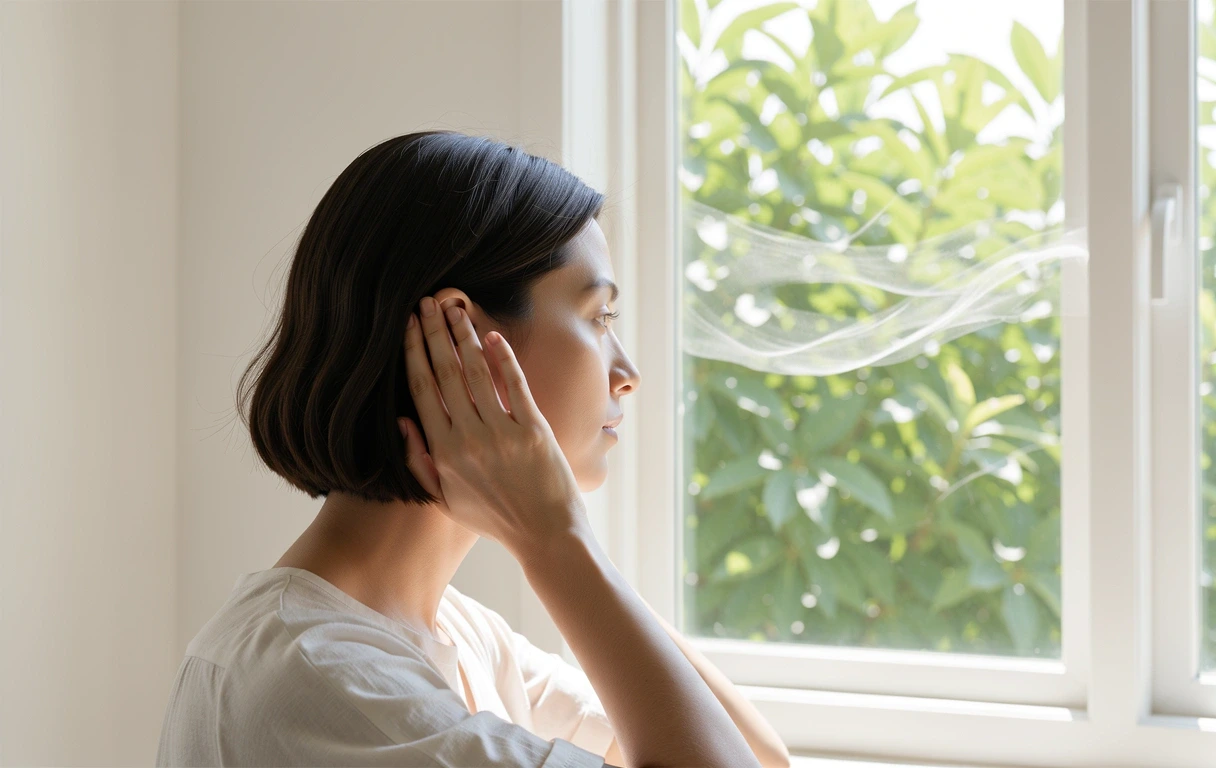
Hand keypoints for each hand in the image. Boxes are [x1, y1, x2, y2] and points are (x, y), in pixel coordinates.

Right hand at [398, 296, 588, 560]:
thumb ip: (419, 461)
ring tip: (456, 309)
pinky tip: (492, 336)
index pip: (421, 390)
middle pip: (445, 373)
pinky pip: (514, 385)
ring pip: (476, 373)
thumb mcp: (445, 499)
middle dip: (434, 333)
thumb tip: (401, 422)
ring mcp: (502, 433)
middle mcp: (468, 439)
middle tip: (427, 303)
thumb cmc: (495, 518)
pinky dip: (502, 357)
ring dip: (464, 336)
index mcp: (442, 453)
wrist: (545, 534)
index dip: (413, 353)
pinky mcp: (533, 430)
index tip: (408, 326)